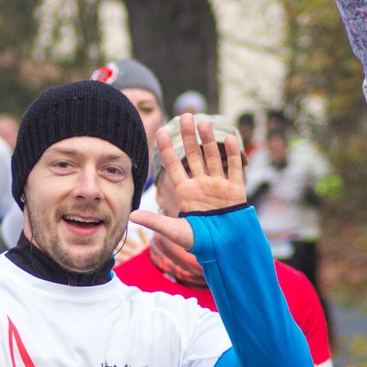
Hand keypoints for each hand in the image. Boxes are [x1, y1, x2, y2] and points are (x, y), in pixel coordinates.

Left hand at [129, 114, 245, 250]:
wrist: (227, 250)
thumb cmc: (201, 243)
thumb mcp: (175, 231)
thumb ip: (156, 221)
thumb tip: (131, 216)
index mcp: (186, 193)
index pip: (173, 166)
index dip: (167, 149)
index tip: (161, 131)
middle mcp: (201, 185)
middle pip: (194, 155)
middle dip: (189, 136)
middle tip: (185, 115)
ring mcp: (219, 186)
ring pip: (213, 157)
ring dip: (208, 140)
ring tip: (203, 122)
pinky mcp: (235, 190)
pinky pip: (235, 168)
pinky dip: (233, 153)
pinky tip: (228, 137)